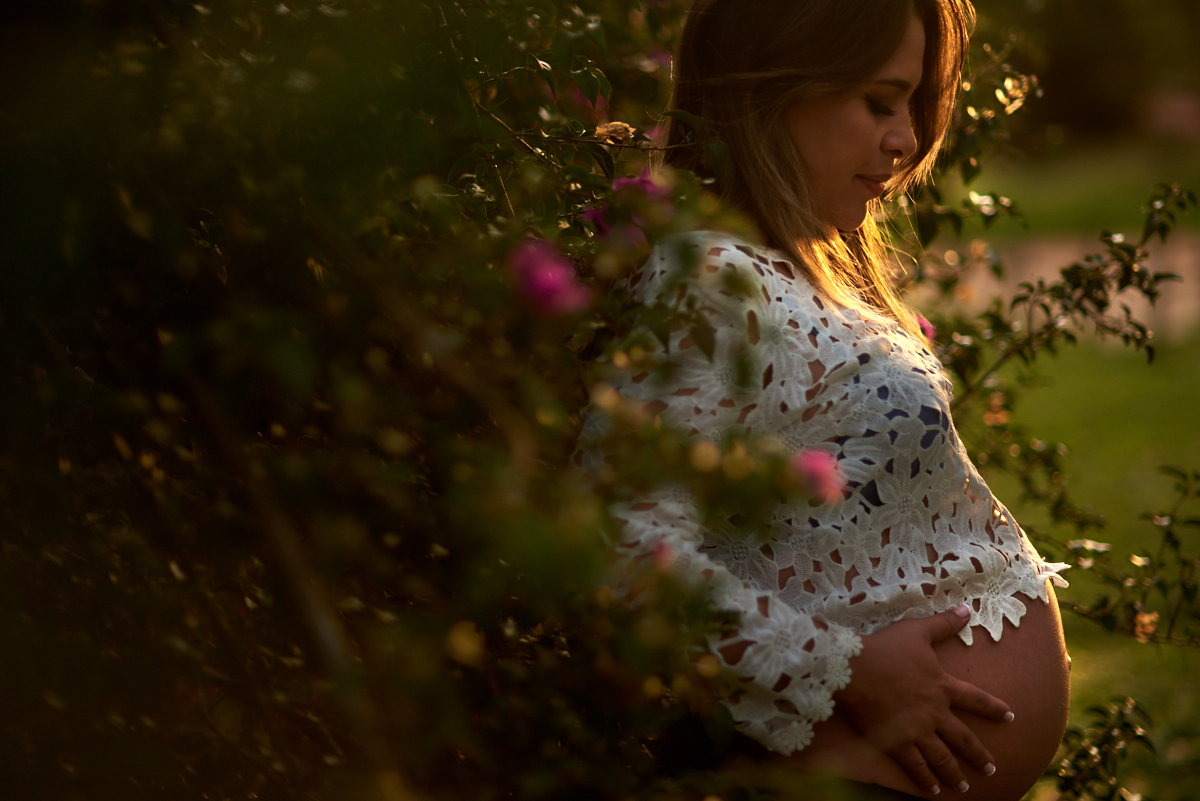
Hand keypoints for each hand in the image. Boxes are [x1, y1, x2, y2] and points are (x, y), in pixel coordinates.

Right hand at [832, 606, 1013, 794]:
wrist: (857, 668)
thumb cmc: (886, 648)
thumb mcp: (917, 631)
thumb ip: (943, 624)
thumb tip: (966, 609)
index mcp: (942, 686)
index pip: (976, 700)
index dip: (994, 709)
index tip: (1010, 718)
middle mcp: (935, 712)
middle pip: (963, 738)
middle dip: (979, 755)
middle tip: (992, 770)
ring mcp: (917, 730)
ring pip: (942, 757)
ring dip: (955, 773)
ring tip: (965, 787)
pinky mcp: (896, 741)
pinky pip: (915, 765)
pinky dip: (925, 780)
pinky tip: (933, 791)